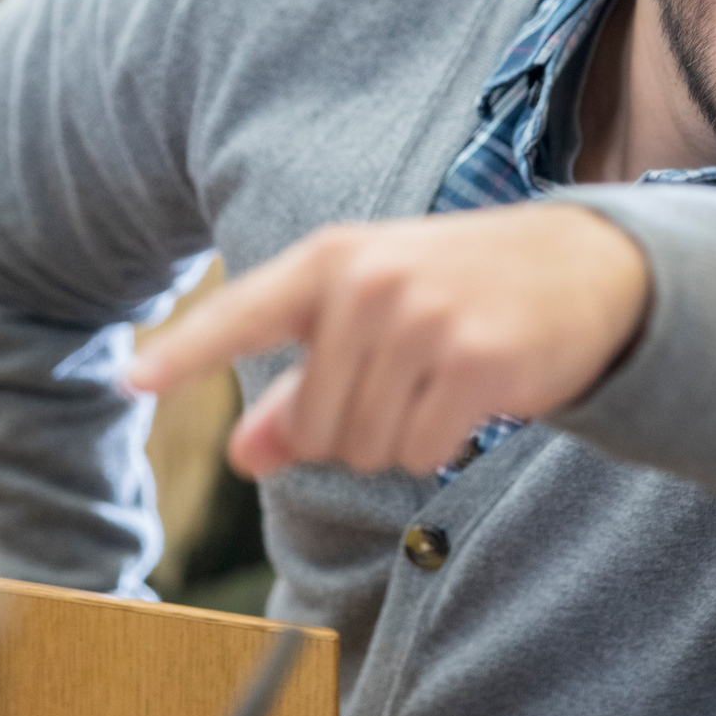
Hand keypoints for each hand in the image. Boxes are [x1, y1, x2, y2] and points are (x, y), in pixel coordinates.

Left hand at [123, 204, 651, 478]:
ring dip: (400, 438)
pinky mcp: (473, 359)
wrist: (584, 267)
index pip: (243, 313)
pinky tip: (472, 397)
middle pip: (315, 424)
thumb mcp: (372, 318)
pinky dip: (441, 443)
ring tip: (441, 381)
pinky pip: (420, 450)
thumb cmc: (462, 291)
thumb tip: (245, 454)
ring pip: (365, 445)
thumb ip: (303, 386)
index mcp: (331, 261)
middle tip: (407, 381)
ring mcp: (421, 318)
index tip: (131, 379)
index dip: (184, 353)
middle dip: (354, 430)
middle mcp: (368, 284)